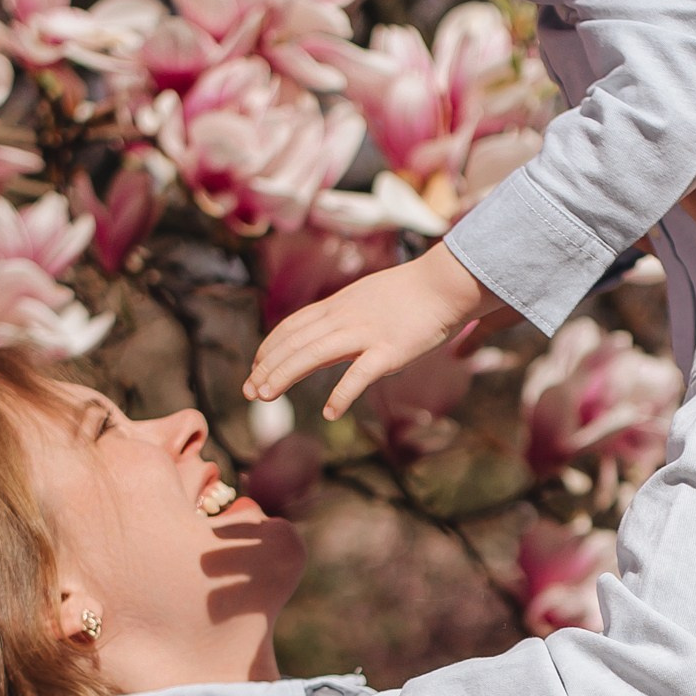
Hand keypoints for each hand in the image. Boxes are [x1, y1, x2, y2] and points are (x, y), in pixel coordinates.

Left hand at [244, 235, 502, 419]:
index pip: (293, 326)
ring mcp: (366, 333)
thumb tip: (322, 339)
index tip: (255, 367)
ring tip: (266, 396)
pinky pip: (360, 374)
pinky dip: (342, 394)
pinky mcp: (390, 351)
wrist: (446, 283)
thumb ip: (343, 319)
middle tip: (248, 391)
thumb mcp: (367, 301)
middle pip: (295, 342)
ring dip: (285, 375)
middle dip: (267, 366)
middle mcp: (345, 317)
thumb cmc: (411, 294)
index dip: (270, 347)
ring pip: (314, 354)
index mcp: (339, 306)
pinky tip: (329, 412)